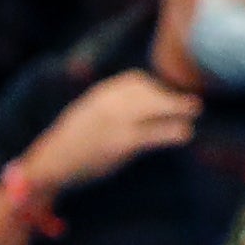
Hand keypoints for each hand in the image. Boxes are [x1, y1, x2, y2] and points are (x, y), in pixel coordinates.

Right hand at [17, 70, 197, 194]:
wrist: (51, 163)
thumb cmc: (71, 143)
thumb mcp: (87, 115)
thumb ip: (110, 107)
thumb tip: (137, 108)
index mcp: (100, 94)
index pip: (135, 81)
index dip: (155, 88)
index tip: (167, 97)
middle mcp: (109, 102)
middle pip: (149, 92)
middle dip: (171, 98)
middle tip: (193, 105)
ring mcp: (116, 121)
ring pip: (155, 108)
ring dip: (178, 110)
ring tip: (193, 115)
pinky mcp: (121, 142)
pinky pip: (154, 133)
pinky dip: (173, 132)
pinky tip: (185, 134)